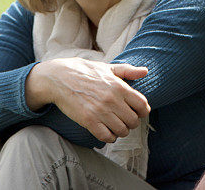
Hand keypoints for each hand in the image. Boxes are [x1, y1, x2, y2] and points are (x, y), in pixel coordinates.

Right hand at [25, 58, 149, 142]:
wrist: (60, 78)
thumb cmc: (85, 72)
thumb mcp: (107, 68)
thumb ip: (127, 71)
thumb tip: (145, 71)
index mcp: (119, 86)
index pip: (142, 105)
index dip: (142, 111)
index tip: (137, 112)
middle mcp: (112, 100)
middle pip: (134, 121)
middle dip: (131, 122)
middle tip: (124, 119)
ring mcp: (100, 111)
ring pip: (122, 131)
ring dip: (120, 130)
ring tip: (115, 125)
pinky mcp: (88, 121)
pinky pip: (107, 137)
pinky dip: (109, 137)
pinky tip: (106, 130)